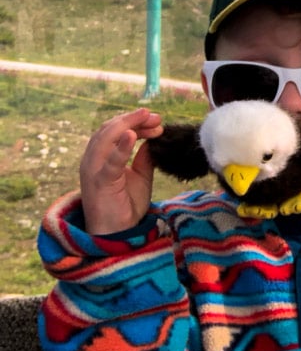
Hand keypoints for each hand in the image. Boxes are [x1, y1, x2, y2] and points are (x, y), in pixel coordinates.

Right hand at [79, 108, 162, 235]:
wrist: (116, 233)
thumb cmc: (125, 205)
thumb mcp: (140, 177)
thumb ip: (144, 158)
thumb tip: (151, 140)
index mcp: (101, 157)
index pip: (115, 130)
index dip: (135, 122)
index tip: (157, 120)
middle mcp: (92, 160)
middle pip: (109, 129)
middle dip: (133, 119)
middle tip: (156, 116)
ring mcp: (94, 170)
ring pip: (105, 138)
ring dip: (129, 126)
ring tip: (148, 118)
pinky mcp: (100, 182)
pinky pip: (110, 162)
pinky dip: (120, 147)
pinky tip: (132, 135)